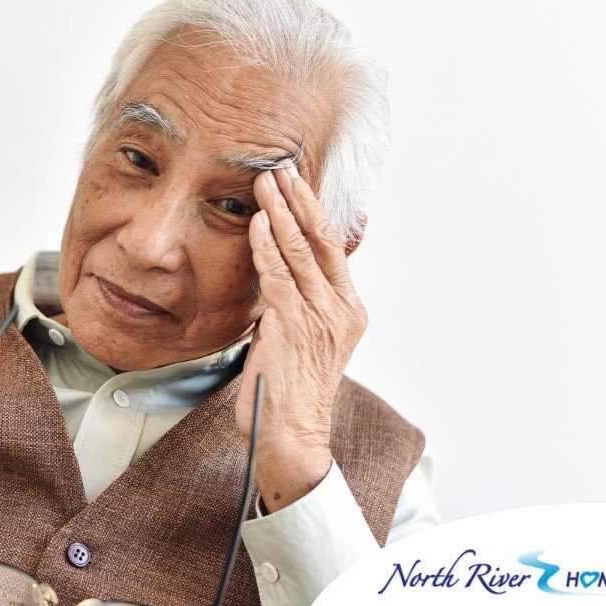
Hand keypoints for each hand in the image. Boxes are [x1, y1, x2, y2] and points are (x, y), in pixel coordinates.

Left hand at [239, 164, 368, 512]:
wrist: (292, 437)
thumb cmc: (290, 392)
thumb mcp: (300, 339)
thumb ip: (294, 304)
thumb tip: (274, 272)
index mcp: (349, 311)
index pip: (332, 250)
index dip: (314, 213)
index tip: (298, 185)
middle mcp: (341, 311)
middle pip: (321, 242)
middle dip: (299, 201)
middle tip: (281, 168)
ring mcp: (321, 319)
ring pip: (300, 253)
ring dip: (280, 213)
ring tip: (265, 183)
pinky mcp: (295, 328)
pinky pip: (278, 278)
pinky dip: (266, 247)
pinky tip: (257, 224)